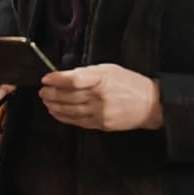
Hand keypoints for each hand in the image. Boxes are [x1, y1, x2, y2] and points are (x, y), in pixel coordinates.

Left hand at [39, 64, 163, 132]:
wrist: (151, 105)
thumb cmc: (130, 84)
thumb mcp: (110, 70)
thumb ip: (88, 73)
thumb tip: (66, 76)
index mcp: (103, 79)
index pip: (74, 80)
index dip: (57, 79)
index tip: (46, 78)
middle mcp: (100, 97)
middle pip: (69, 96)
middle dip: (51, 93)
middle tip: (42, 91)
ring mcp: (100, 112)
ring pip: (70, 110)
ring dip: (54, 106)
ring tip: (46, 101)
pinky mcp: (102, 124)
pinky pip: (78, 121)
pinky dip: (64, 117)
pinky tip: (56, 113)